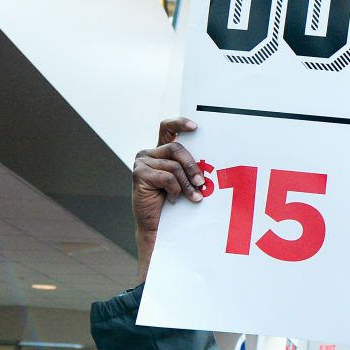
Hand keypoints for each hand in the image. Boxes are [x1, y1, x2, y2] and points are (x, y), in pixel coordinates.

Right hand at [133, 118, 203, 280]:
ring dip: (187, 183)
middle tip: (202, 183)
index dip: (180, 124)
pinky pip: (167, 177)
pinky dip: (175, 190)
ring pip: (173, 165)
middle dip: (193, 166)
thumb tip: (211, 162)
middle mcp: (149, 154)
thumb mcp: (183, 181)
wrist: (157, 225)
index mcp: (160, 151)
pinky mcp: (139, 174)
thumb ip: (189, 168)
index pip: (167, 128)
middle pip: (176, 148)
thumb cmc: (174, 202)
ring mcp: (142, 163)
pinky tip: (173, 199)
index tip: (195, 127)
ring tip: (194, 197)